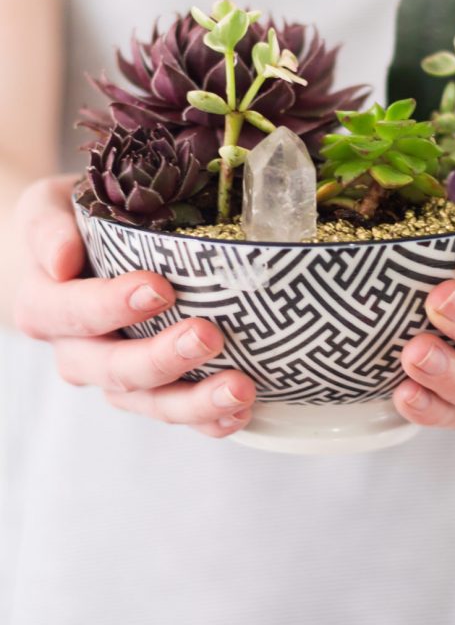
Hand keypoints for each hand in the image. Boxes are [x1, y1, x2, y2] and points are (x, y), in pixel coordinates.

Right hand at [14, 175, 256, 437]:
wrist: (85, 246)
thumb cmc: (74, 218)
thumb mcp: (49, 205)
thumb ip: (49, 227)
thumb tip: (61, 259)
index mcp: (44, 306)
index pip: (71, 313)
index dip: (112, 306)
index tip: (159, 289)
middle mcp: (76, 351)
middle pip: (114, 369)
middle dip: (163, 358)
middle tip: (208, 336)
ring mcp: (114, 377)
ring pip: (150, 402)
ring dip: (195, 401)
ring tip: (239, 389)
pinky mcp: (150, 391)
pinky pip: (177, 413)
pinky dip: (209, 420)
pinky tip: (239, 412)